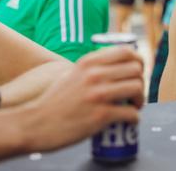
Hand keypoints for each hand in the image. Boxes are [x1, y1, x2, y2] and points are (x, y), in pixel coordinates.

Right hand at [20, 46, 143, 151]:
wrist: (34, 124)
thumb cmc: (54, 101)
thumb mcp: (71, 74)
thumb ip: (90, 67)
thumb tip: (114, 64)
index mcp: (88, 62)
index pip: (126, 52)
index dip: (138, 61)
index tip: (138, 71)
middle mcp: (94, 75)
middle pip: (136, 70)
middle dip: (141, 81)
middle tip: (136, 93)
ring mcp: (98, 95)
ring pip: (137, 88)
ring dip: (140, 99)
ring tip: (134, 106)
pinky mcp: (100, 115)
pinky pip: (130, 113)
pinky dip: (135, 117)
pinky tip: (131, 120)